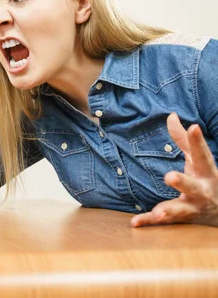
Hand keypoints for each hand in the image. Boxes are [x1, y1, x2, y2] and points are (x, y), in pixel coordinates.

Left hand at [131, 113, 217, 227]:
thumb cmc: (205, 180)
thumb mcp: (198, 161)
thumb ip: (183, 140)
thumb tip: (171, 115)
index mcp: (206, 173)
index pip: (202, 155)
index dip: (197, 142)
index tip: (194, 127)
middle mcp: (201, 192)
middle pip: (192, 187)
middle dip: (182, 182)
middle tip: (169, 177)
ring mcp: (191, 208)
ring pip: (181, 211)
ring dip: (169, 211)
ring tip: (159, 212)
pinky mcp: (180, 221)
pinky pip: (163, 224)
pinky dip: (148, 222)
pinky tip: (134, 222)